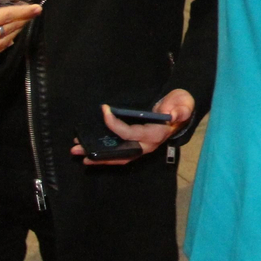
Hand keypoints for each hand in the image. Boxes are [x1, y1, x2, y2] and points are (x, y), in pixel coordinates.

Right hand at [0, 0, 40, 64]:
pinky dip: (4, 46)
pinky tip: (6, 45)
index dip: (22, 11)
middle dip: (22, 21)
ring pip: (4, 41)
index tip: (37, 8)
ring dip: (15, 32)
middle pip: (8, 29)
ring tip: (22, 27)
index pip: (5, 16)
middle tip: (33, 15)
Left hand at [70, 89, 194, 165]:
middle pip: (119, 154)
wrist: (181, 109)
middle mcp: (146, 145)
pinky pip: (118, 152)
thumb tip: (174, 115)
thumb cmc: (181, 105)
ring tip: (78, 150)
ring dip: (97, 155)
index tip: (104, 110)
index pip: (130, 133)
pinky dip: (104, 152)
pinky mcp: (136, 143)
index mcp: (155, 135)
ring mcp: (140, 146)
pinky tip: (91, 149)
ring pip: (117, 155)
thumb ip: (181, 110)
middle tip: (77, 148)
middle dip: (98, 153)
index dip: (115, 124)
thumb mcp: (184, 104)